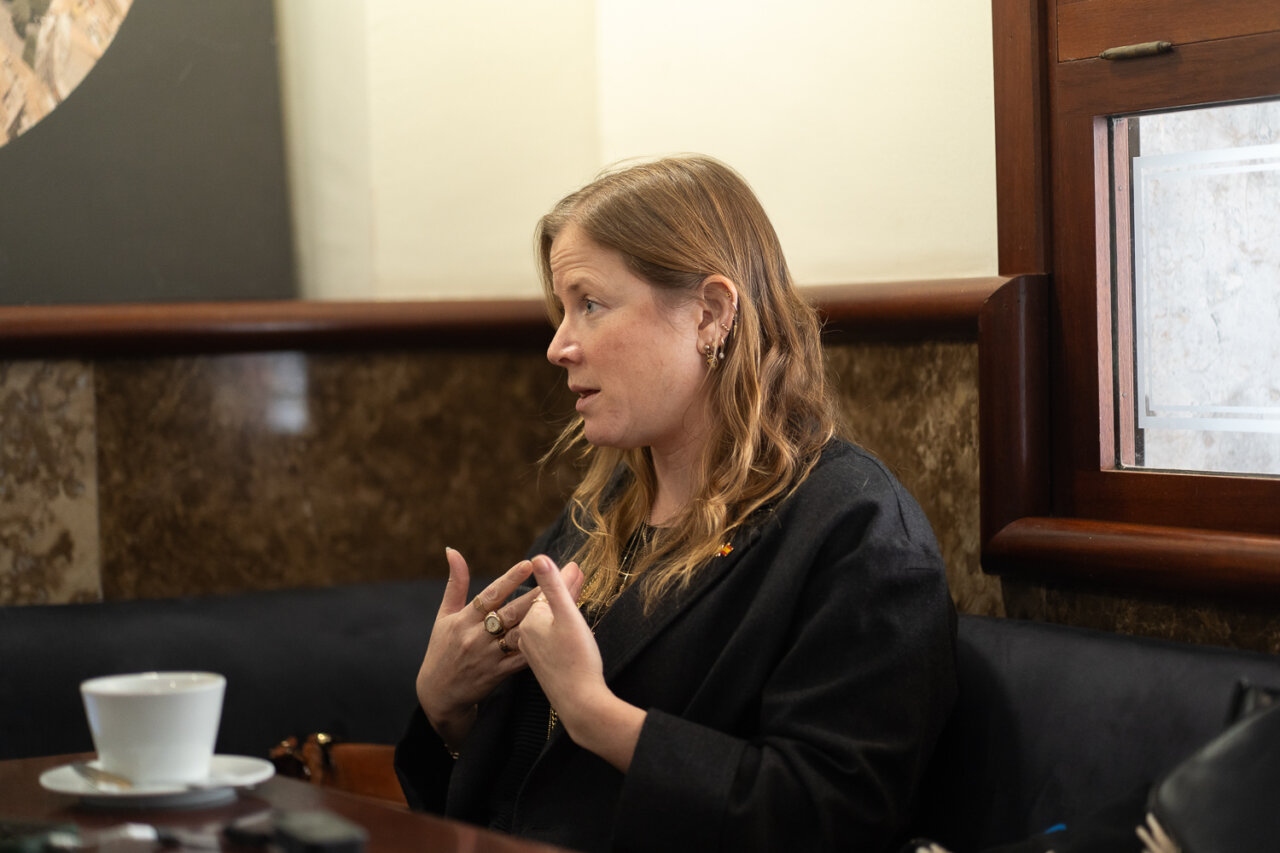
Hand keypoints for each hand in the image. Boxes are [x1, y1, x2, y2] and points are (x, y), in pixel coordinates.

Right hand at [415, 549, 578, 751]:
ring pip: (519, 634)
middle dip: (536, 596)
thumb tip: (452, 550)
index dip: (510, 579)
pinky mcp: (498, 674)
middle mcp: (476, 636)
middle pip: (510, 612)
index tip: (529, 563)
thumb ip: (455, 583)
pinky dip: (538, 647)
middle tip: (558, 580)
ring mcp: (488, 656)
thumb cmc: (441, 650)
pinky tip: (555, 636)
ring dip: (541, 620)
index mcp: (464, 619)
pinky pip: (521, 659)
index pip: (490, 595)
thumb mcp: (443, 616)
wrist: (437, 695)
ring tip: (562, 606)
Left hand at [519, 554, 645, 771]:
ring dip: (562, 610)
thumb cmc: (578, 658)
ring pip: (548, 623)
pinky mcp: (543, 665)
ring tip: (575, 597)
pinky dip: (561, 629)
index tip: (579, 568)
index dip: (565, 581)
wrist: (581, 703)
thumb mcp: (568, 616)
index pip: (548, 593)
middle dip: (563, 592)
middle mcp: (525, 636)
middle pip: (547, 606)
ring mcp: (533, 652)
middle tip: (579, 575)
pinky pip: (550, 639)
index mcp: (529, 621)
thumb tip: (540, 558)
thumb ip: (553, 586)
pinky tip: (570, 629)